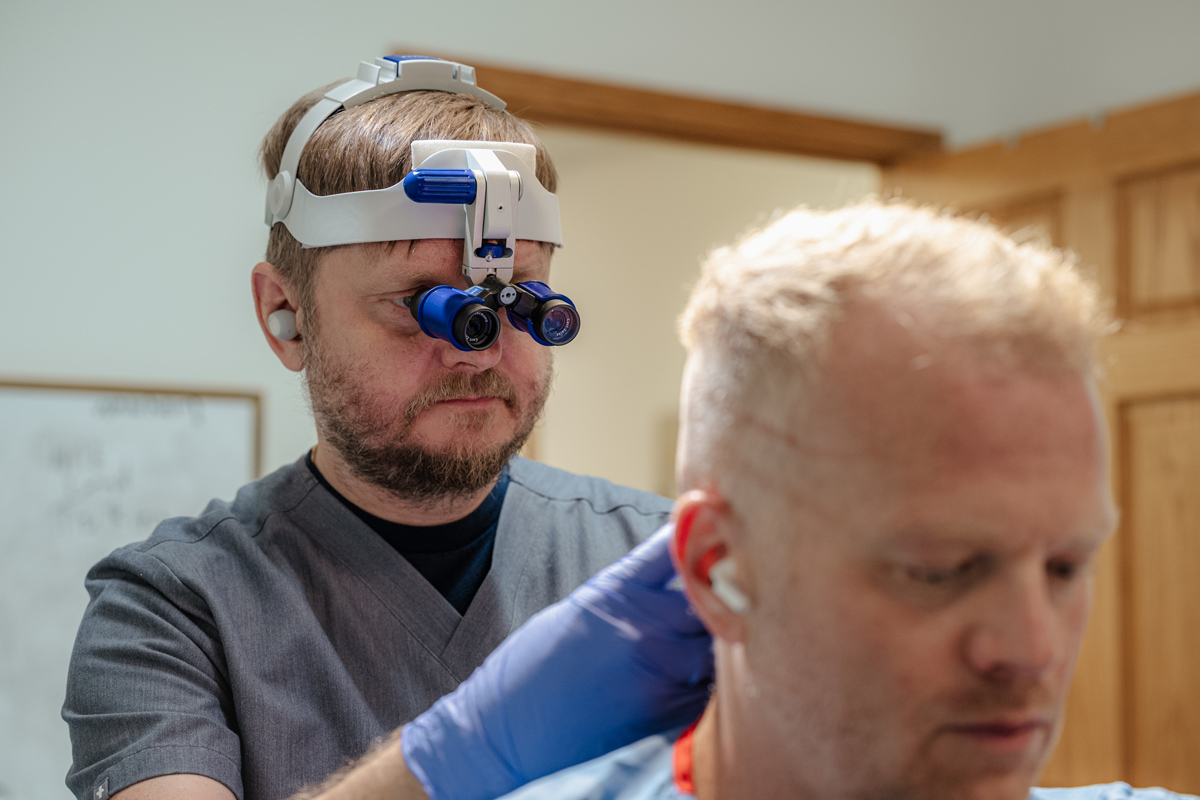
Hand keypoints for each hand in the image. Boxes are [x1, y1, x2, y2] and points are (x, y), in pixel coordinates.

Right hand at [401, 523, 712, 799]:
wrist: (503, 733)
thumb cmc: (538, 668)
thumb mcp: (585, 607)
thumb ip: (638, 588)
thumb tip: (686, 568)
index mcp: (619, 591)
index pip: (680, 550)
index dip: (704, 540)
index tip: (717, 534)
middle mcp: (645, 628)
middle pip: (715, 598)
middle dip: (725, 592)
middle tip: (734, 589)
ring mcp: (660, 674)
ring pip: (722, 646)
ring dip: (725, 640)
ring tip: (723, 635)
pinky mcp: (667, 716)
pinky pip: (710, 690)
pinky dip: (712, 681)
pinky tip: (704, 677)